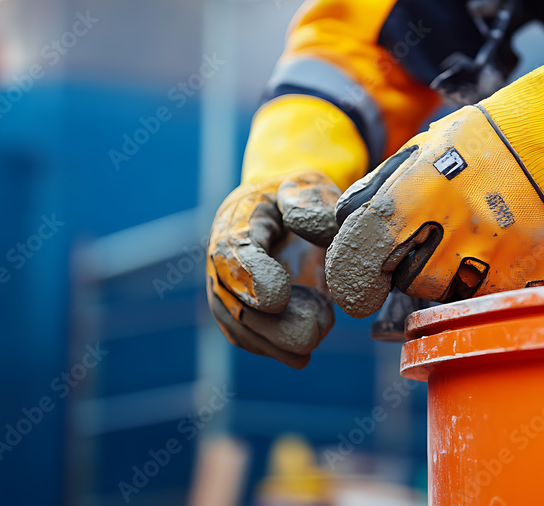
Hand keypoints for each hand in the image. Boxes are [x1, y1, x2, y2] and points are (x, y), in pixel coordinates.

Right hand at [206, 172, 340, 367]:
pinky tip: (298, 357)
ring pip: (234, 323)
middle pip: (230, 298)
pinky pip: (243, 333)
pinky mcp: (235, 306)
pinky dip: (267, 347)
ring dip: (268, 344)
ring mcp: (223, 285)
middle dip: (266, 324)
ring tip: (303, 357)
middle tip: (306, 340)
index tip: (279, 300)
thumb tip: (322, 229)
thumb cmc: (298, 195)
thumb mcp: (309, 185)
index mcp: (235, 222)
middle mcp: (221, 258)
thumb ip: (313, 203)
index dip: (252, 277)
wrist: (281, 207)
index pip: (234, 253)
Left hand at [325, 45, 543, 317]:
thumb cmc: (484, 141)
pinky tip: (494, 249)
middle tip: (431, 238)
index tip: (366, 265)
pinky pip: (483, 296)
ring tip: (468, 238)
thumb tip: (343, 224)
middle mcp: (450, 231)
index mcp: (417, 195)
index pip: (361, 251)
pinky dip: (482, 281)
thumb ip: (380, 189)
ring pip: (445, 293)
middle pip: (406, 280)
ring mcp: (488, 258)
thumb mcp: (423, 149)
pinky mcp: (519, 277)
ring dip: (447, 276)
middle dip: (410, 265)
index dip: (357, 263)